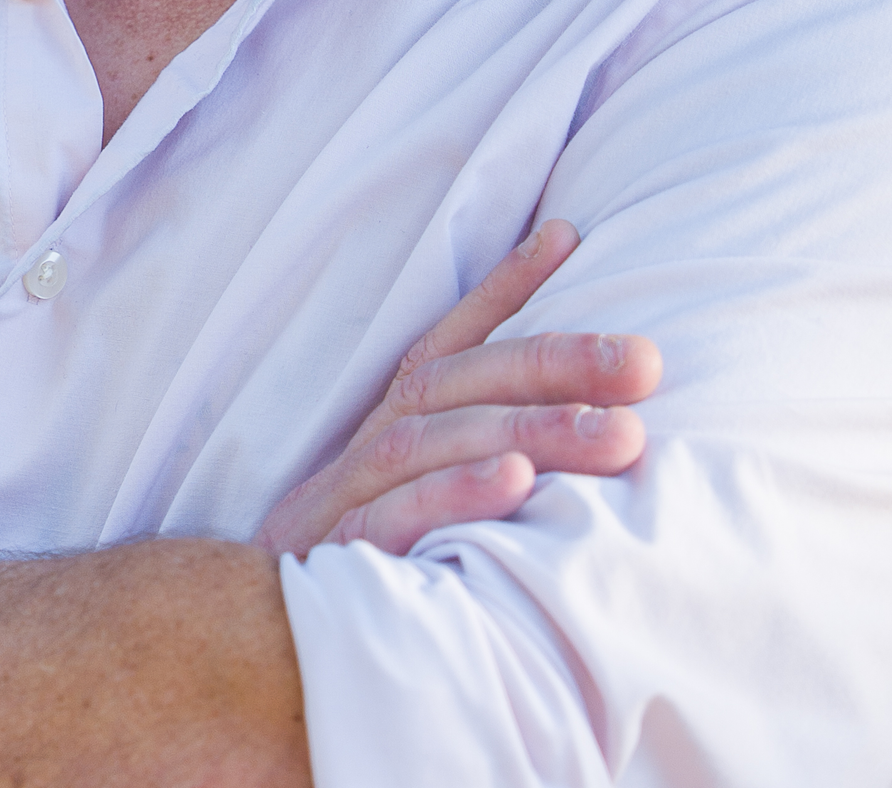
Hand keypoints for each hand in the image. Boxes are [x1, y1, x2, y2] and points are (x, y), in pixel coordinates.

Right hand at [255, 219, 660, 557]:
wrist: (246, 655)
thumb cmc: (354, 579)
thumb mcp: (410, 513)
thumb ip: (473, 463)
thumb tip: (555, 442)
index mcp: (387, 432)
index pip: (447, 343)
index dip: (503, 287)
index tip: (567, 235)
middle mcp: (368, 450)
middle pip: (457, 383)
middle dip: (554, 363)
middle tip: (645, 362)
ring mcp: (346, 501)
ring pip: (435, 441)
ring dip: (529, 428)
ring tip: (617, 433)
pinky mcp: (337, 559)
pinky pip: (395, 518)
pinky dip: (454, 492)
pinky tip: (515, 481)